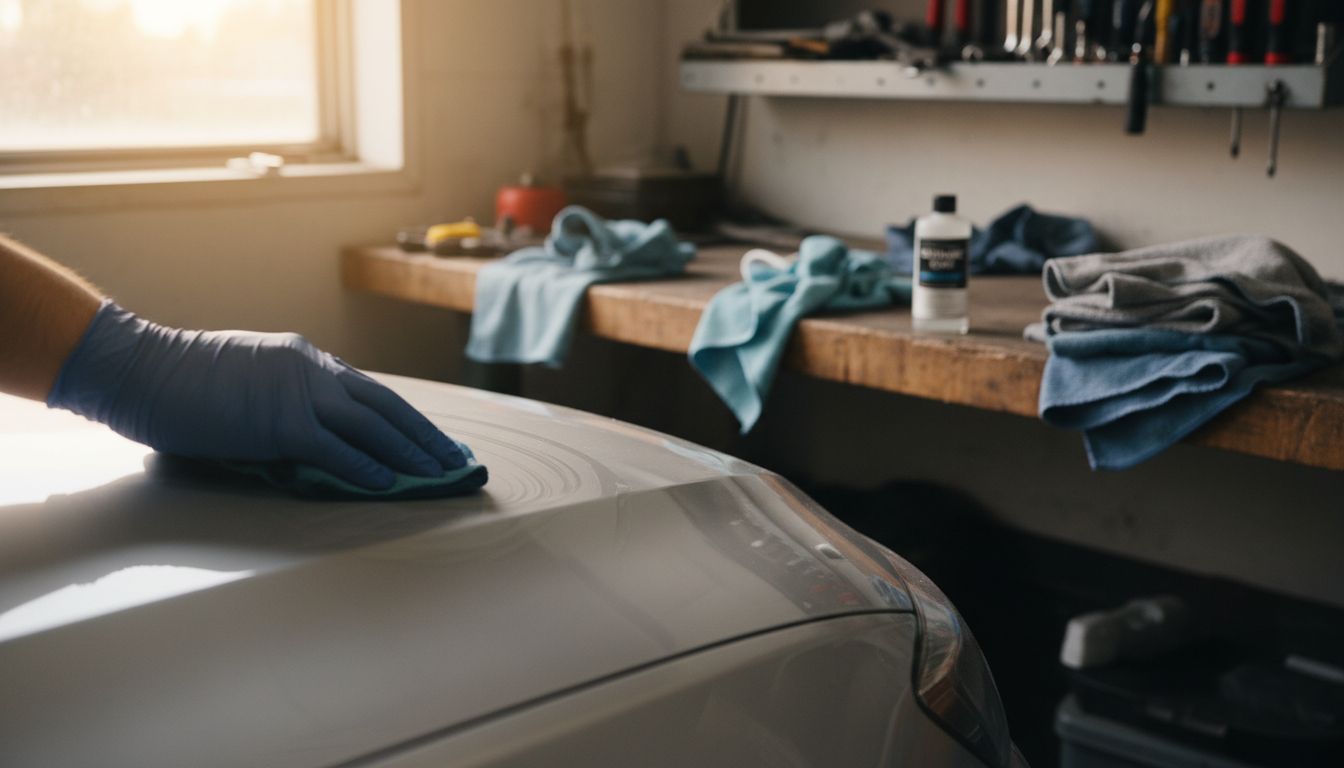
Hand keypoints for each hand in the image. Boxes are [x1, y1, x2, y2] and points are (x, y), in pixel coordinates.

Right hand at [48, 302, 464, 489]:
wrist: (142, 370)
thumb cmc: (185, 380)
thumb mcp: (251, 378)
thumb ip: (287, 400)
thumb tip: (315, 436)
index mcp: (307, 359)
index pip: (371, 393)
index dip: (406, 419)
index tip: (433, 439)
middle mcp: (313, 370)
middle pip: (386, 407)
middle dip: (425, 436)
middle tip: (456, 460)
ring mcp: (298, 394)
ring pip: (372, 426)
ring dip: (411, 453)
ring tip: (440, 474)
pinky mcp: (279, 423)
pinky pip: (335, 448)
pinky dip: (366, 466)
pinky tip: (390, 483)